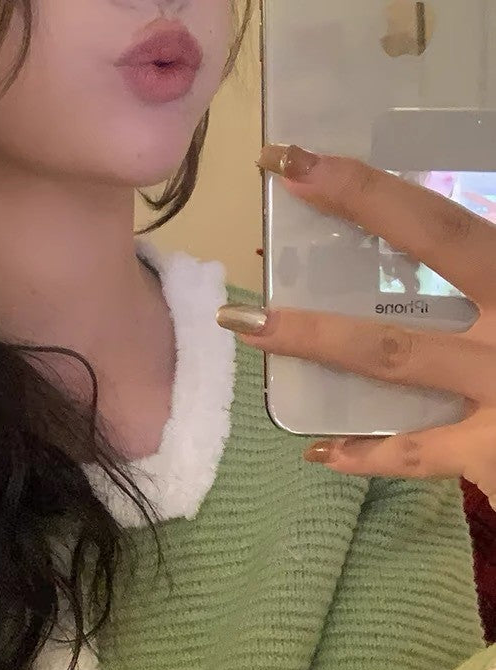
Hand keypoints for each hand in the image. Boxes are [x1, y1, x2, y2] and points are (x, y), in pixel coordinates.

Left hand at [218, 145, 495, 501]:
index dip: (363, 189)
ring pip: (392, 361)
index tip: (293, 160)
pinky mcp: (495, 455)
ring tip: (249, 328)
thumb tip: (459, 233)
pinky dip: (366, 457)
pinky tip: (320, 454)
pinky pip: (417, 457)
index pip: (436, 220)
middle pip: (419, 267)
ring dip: (316, 341)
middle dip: (344, 231)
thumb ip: (484, 258)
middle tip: (267, 215)